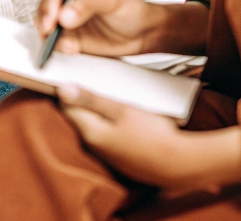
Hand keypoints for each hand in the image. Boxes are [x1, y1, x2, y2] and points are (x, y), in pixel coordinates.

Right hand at [38, 0, 170, 56]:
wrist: (140, 32)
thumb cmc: (127, 8)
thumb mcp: (109, 0)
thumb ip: (87, 4)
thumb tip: (65, 15)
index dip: (50, 2)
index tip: (53, 17)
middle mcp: (65, 0)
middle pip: (44, 9)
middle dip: (45, 22)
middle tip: (50, 32)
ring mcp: (64, 21)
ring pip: (46, 28)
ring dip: (52, 38)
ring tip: (70, 46)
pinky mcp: (68, 39)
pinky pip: (56, 44)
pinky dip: (61, 48)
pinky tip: (73, 49)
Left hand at [57, 85, 240, 195]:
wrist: (178, 165)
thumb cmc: (152, 136)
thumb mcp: (122, 110)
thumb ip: (91, 100)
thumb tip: (62, 90)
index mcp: (90, 132)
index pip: (67, 107)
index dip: (68, 89)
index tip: (73, 74)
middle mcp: (94, 145)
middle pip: (81, 116)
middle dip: (84, 98)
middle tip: (96, 80)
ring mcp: (107, 154)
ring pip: (96, 125)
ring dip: (100, 110)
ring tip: (115, 94)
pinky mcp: (121, 157)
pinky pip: (110, 134)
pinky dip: (113, 122)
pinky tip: (127, 113)